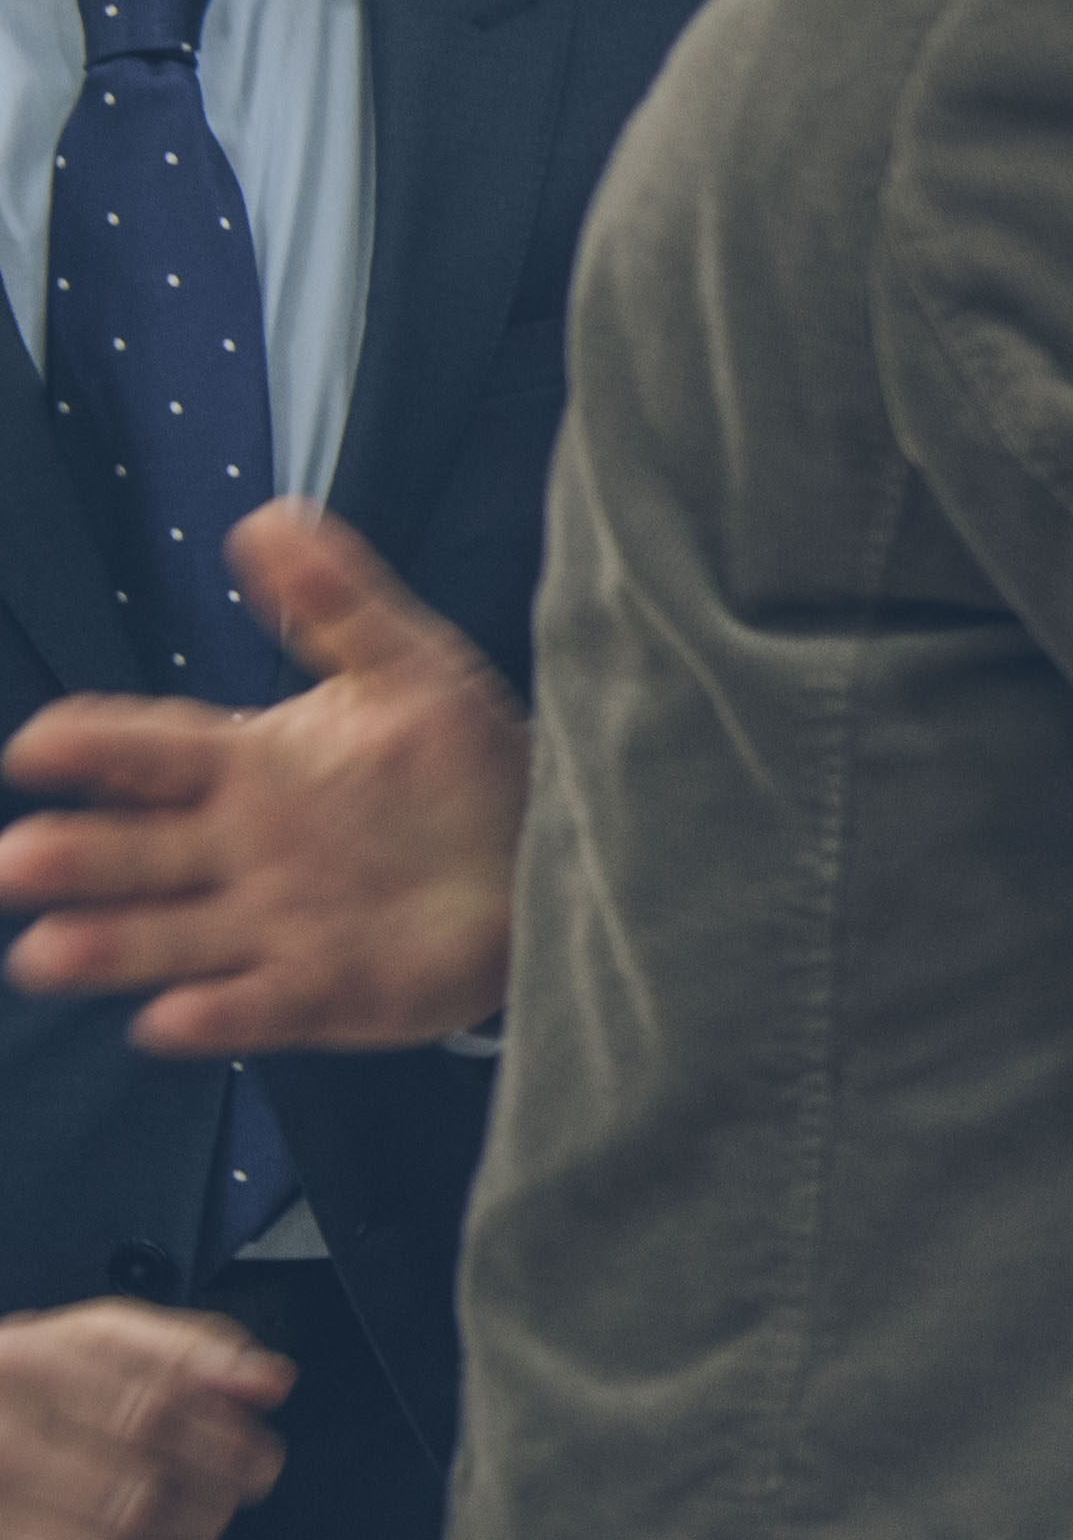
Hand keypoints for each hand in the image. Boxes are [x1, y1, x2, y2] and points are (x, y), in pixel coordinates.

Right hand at [0, 504, 527, 1052]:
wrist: (551, 847)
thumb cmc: (462, 760)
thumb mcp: (408, 668)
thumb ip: (337, 601)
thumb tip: (266, 519)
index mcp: (242, 766)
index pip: (144, 751)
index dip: (92, 750)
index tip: (38, 746)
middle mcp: (235, 851)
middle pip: (132, 854)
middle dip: (73, 859)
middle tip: (15, 862)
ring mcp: (272, 924)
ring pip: (169, 938)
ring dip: (110, 947)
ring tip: (46, 954)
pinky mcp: (324, 990)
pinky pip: (257, 1006)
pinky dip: (214, 1015)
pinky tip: (170, 1020)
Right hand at [0, 1301, 292, 1539]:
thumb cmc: (38, 1391)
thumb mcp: (104, 1343)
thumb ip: (191, 1351)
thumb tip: (272, 1383)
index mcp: (22, 1369)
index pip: (149, 1415)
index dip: (226, 1447)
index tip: (261, 1464)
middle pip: (131, 1503)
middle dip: (206, 1509)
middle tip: (225, 1503)